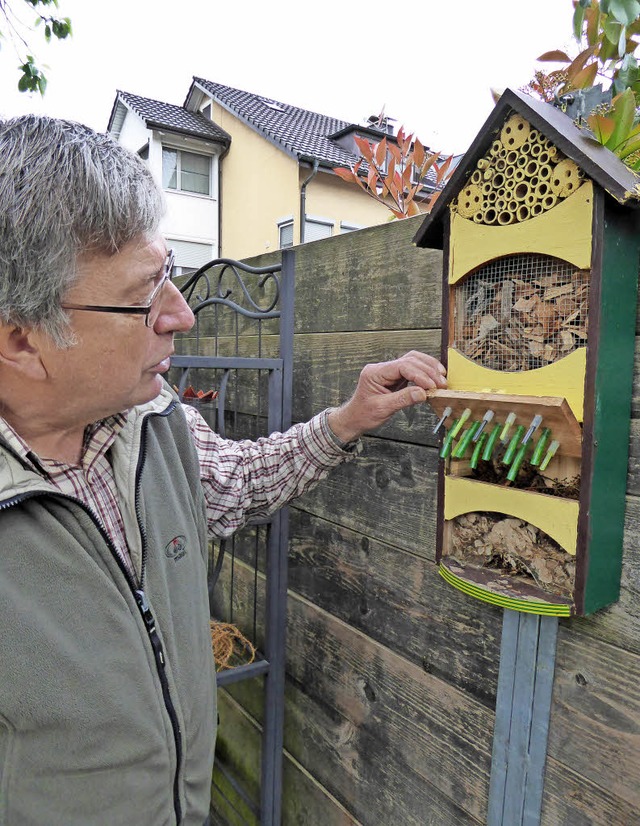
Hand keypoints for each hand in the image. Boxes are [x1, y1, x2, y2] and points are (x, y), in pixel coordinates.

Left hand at [327, 350, 446, 442]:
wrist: (354, 418)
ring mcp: (388, 371)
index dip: (420, 374)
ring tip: (441, 379)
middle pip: (409, 360)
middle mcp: (382, 368)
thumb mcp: (382, 409)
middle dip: (427, 371)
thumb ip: (403, 399)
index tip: (432, 386)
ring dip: (428, 368)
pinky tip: (434, 378)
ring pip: (412, 360)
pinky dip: (425, 373)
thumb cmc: (363, 414)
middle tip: (442, 384)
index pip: (402, 366)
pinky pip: (412, 369)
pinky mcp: (395, 377)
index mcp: (375, 373)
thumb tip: (423, 393)